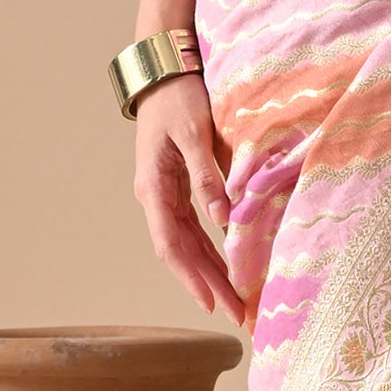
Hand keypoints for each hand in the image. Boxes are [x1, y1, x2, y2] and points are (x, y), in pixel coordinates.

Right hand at [132, 74, 244, 323]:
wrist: (165, 74)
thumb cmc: (179, 99)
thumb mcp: (194, 133)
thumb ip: (206, 174)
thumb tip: (222, 218)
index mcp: (154, 188)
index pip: (171, 245)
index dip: (191, 277)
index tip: (212, 303)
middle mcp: (155, 198)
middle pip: (181, 252)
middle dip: (208, 285)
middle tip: (236, 315)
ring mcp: (165, 195)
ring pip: (188, 244)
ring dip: (210, 272)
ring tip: (235, 301)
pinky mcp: (178, 188)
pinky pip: (194, 228)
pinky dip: (210, 250)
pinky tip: (229, 266)